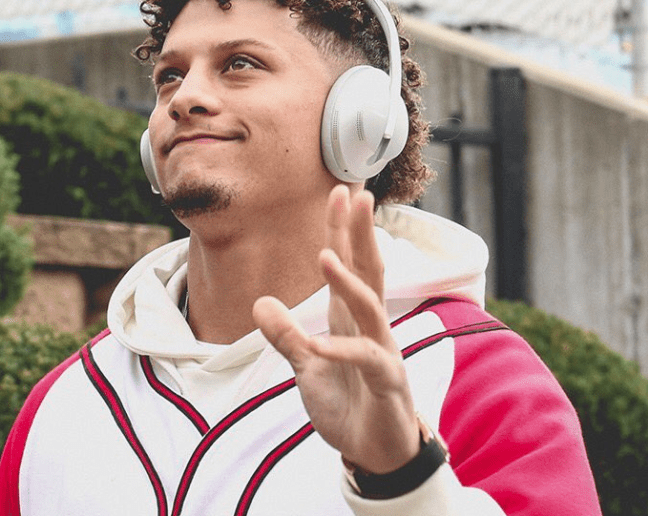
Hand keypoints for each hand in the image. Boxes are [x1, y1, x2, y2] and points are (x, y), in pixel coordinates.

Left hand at [252, 185, 418, 473]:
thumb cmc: (348, 406)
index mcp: (350, 320)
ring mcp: (382, 352)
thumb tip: (260, 302)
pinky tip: (314, 345)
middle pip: (368, 271)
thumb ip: (287, 336)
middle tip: (354, 194)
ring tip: (324, 257)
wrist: (377, 454)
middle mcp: (370, 327)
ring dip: (346, 281)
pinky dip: (338, 351)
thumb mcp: (307, 368)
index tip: (338, 192)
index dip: (341, 230)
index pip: (348, 265)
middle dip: (359, 234)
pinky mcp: (386, 382)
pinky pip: (365, 360)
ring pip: (369, 307)